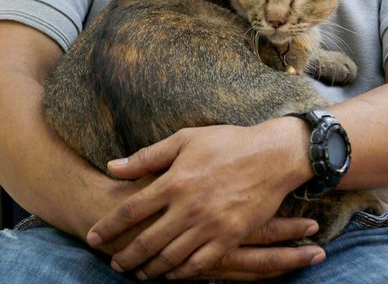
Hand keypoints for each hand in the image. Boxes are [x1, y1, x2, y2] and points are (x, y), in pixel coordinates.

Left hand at [87, 118, 311, 279]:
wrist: (271, 156)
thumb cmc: (228, 143)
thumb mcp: (186, 139)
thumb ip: (148, 156)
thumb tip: (112, 167)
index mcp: (174, 181)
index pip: (130, 210)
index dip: (108, 226)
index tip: (94, 236)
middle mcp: (188, 207)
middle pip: (146, 241)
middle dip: (126, 256)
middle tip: (115, 264)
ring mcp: (209, 225)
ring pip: (171, 257)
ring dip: (150, 269)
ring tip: (139, 273)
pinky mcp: (230, 237)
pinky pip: (200, 264)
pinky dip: (181, 273)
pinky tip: (172, 275)